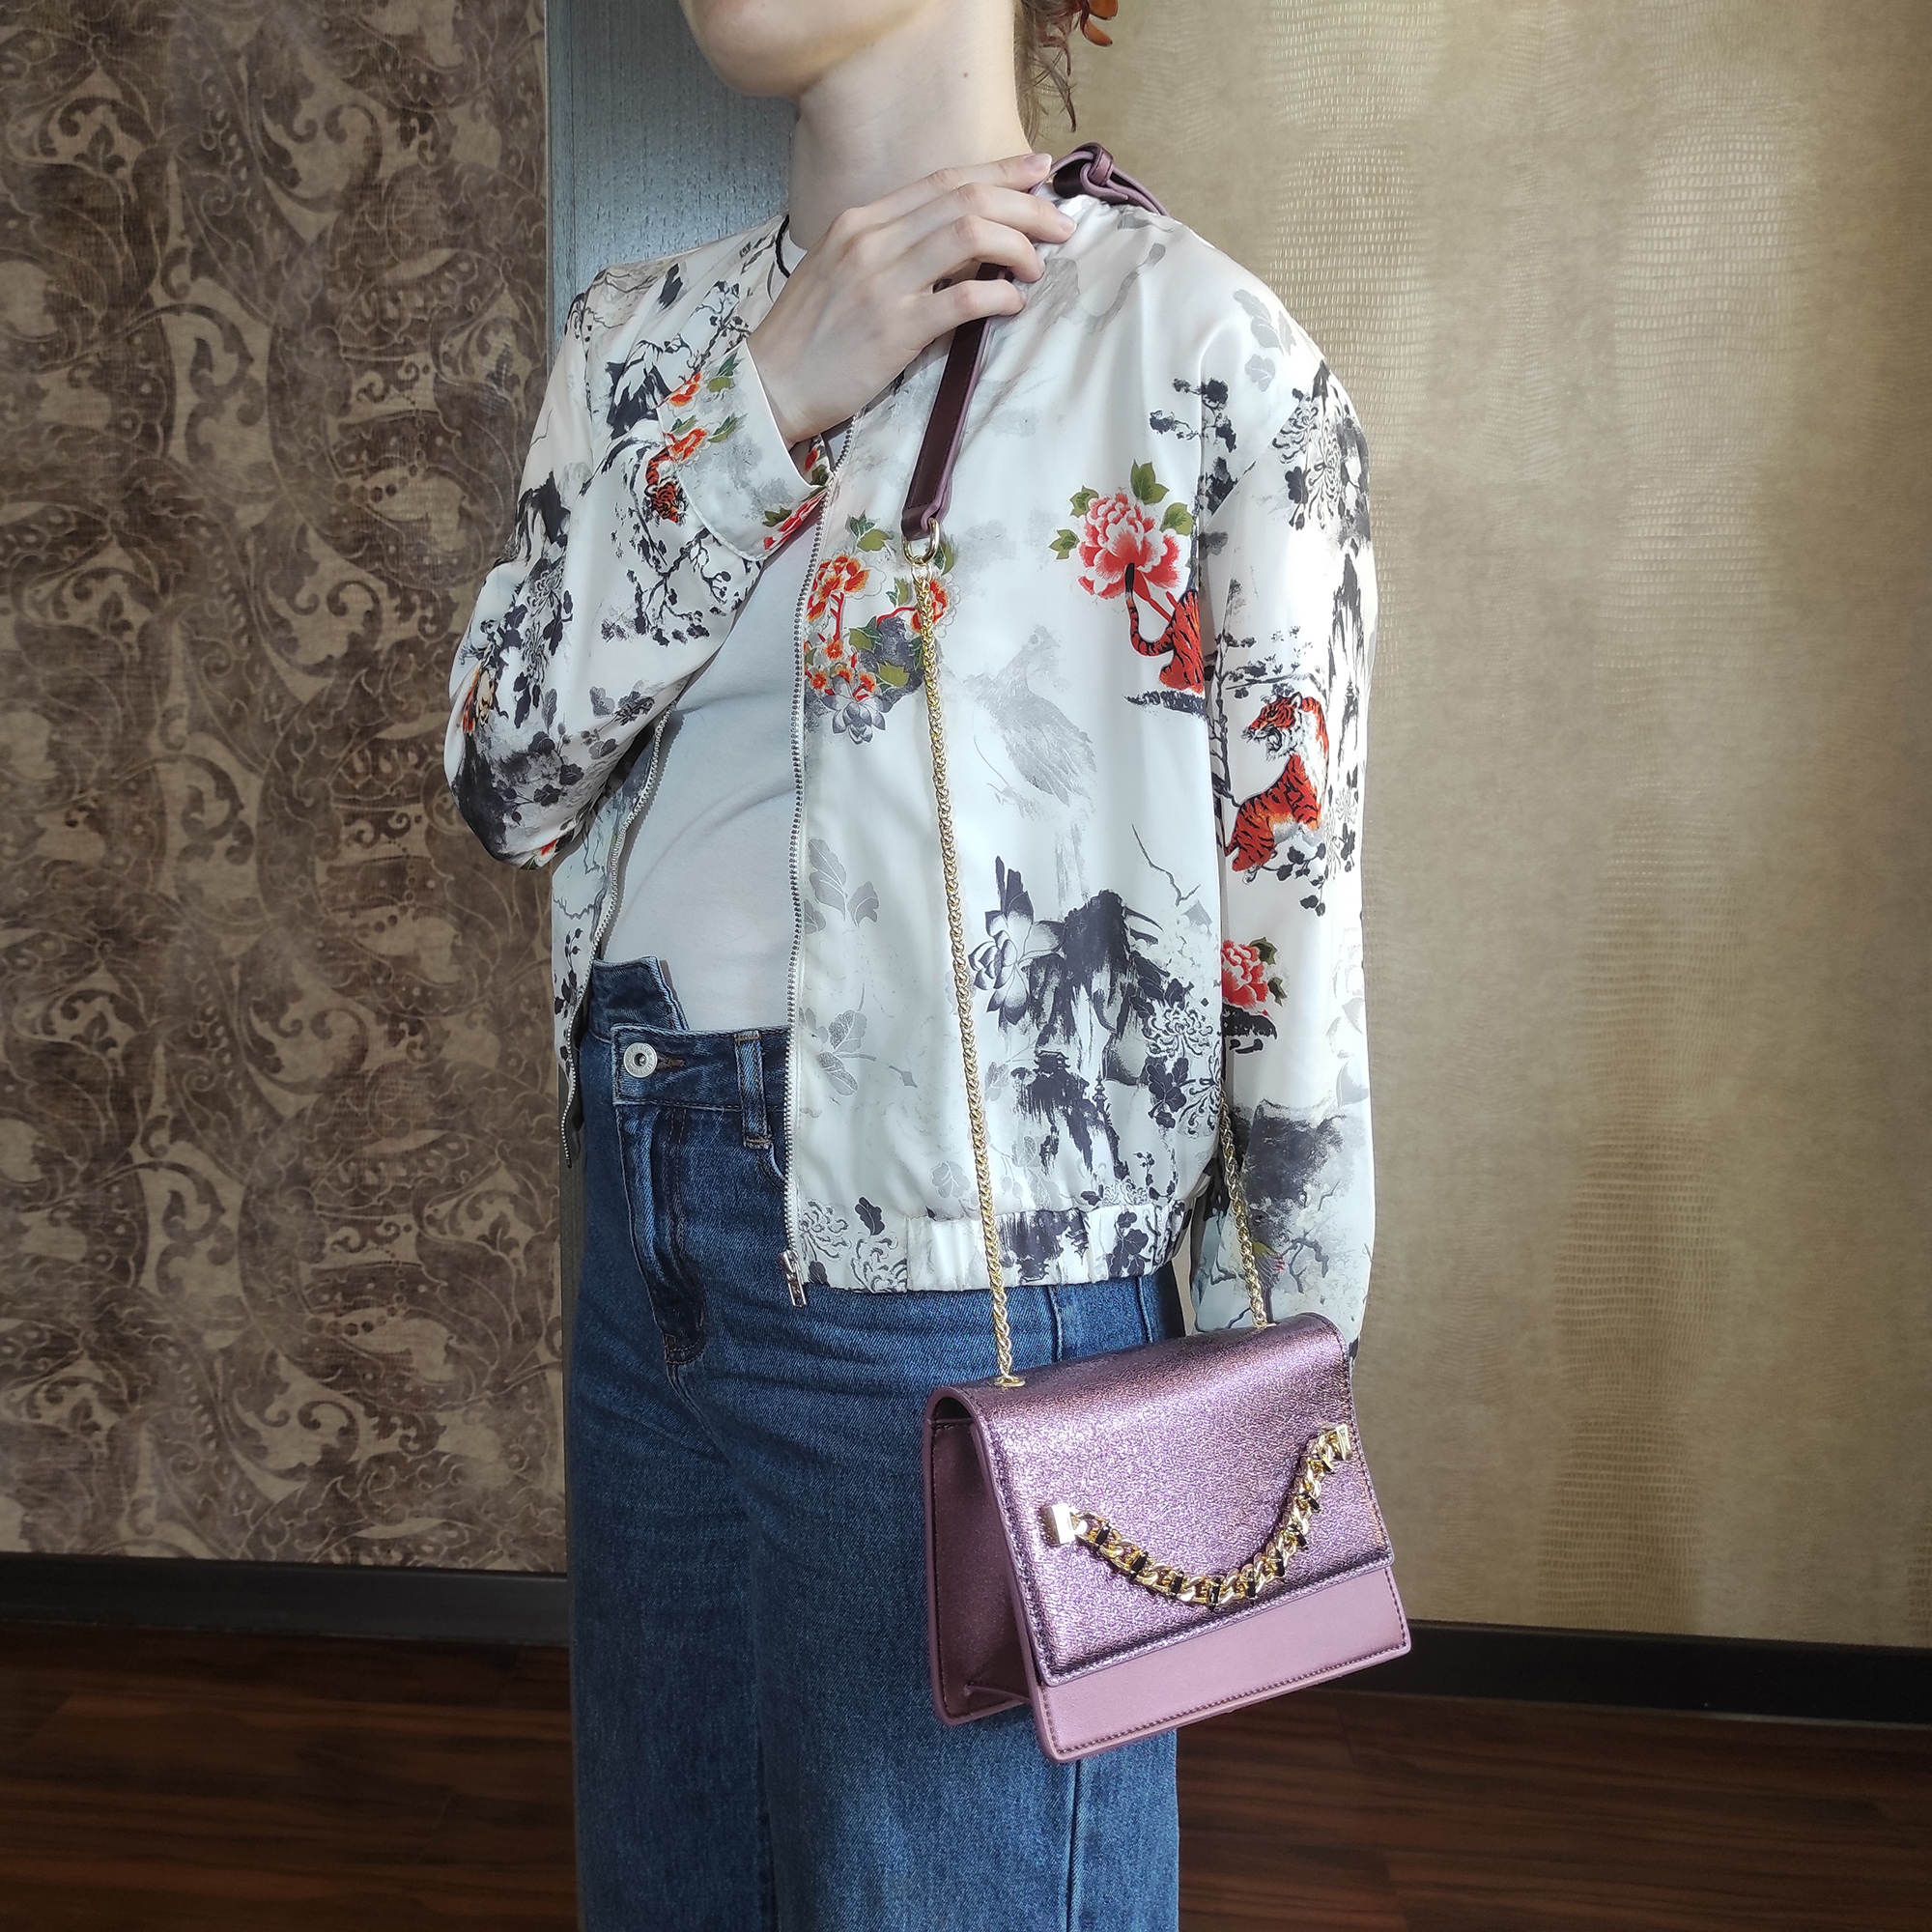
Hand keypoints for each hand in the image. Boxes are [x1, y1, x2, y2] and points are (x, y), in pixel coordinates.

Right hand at [746, 152, 1077, 452]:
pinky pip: (963, 298)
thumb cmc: (810, 335)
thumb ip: (892, 248)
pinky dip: (1000, 295)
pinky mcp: (894, 330)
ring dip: (1018, 246)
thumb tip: (954, 242)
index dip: (999, 171)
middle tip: (1061, 225)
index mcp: (861, 220)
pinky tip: (1013, 303)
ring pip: (970, 235)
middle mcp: (873, 240)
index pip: (943, 180)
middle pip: (966, 199)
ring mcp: (883, 283)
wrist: (770, 384)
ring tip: (1037, 267)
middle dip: (1025, 205)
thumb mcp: (842, 270)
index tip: (1039, 170)